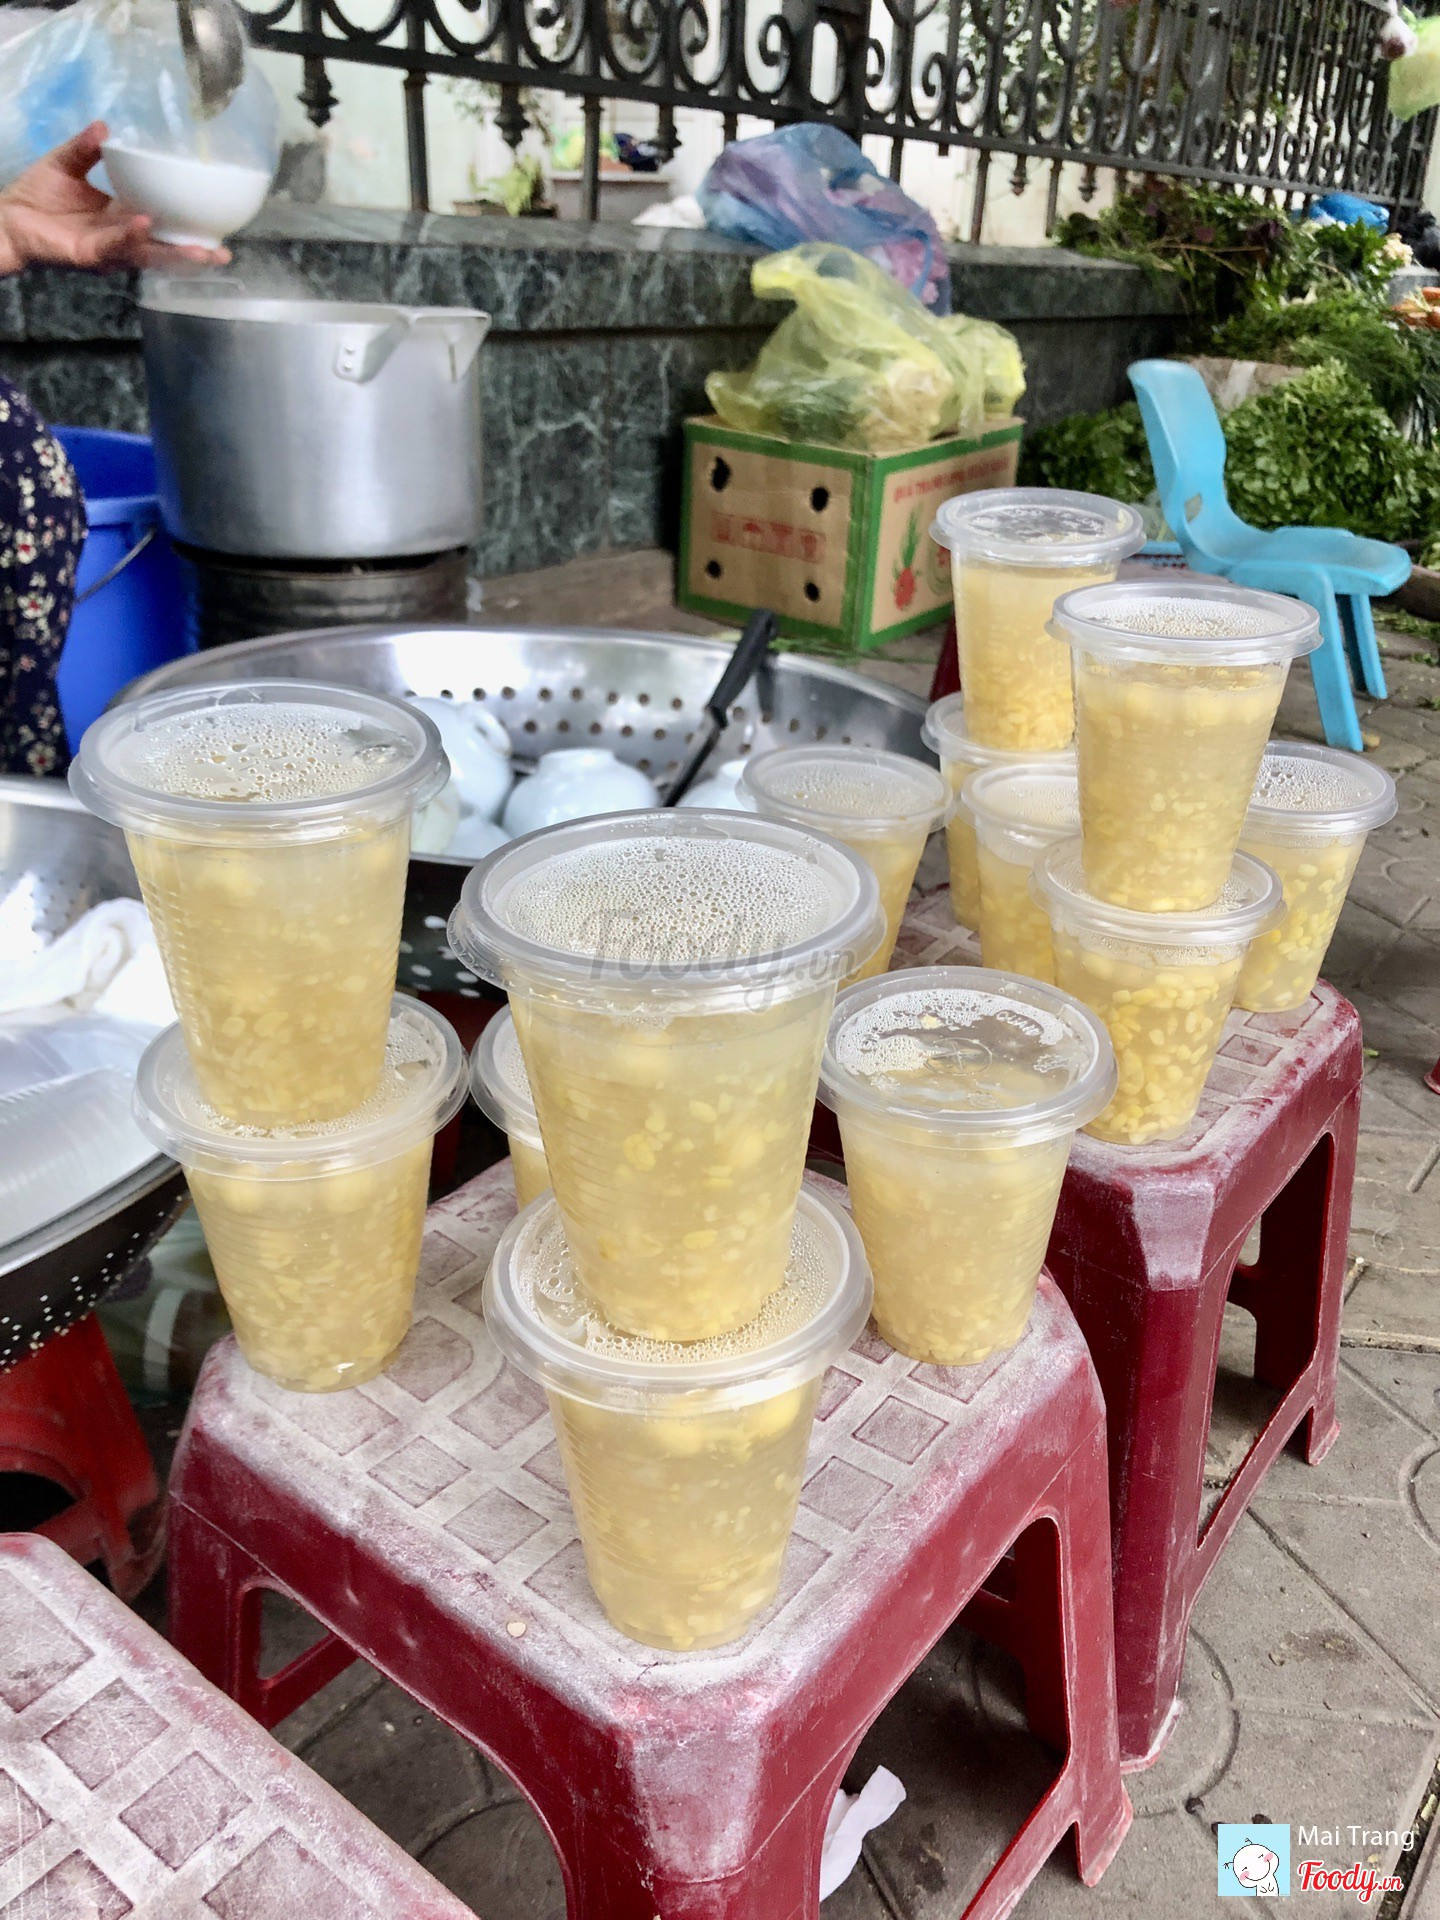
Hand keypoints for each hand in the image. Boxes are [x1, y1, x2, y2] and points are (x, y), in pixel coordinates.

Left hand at [0, 122, 230, 276]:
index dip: (185, 224)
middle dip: (193, 253)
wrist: (7, 217)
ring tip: (201, 250)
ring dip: (174, 253)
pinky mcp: (89, 255)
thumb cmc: (36, 195)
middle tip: (223, 252)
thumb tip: (105, 125)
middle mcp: (120, 238)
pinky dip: (131, 236)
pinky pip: (115, 245)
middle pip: (163, 248)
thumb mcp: (67, 163)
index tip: (214, 224)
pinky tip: (145, 224)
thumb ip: (87, 148)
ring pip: (147, 255)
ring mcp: (108, 250)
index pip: (160, 222)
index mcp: (120, 218)